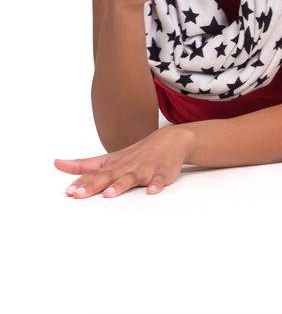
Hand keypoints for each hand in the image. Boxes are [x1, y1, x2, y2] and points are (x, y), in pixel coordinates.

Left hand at [56, 125, 193, 197]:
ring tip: (109, 194)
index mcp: (113, 166)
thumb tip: (57, 164)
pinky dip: (156, 185)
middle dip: (93, 186)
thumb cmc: (136, 154)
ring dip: (120, 186)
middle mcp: (126, 168)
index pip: (94, 176)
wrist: (169, 141)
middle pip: (108, 177)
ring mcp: (144, 170)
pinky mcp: (161, 173)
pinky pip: (159, 180)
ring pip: (131, 178)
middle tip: (79, 194)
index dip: (81, 184)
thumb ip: (84, 165)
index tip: (69, 192)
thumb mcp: (109, 159)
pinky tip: (152, 191)